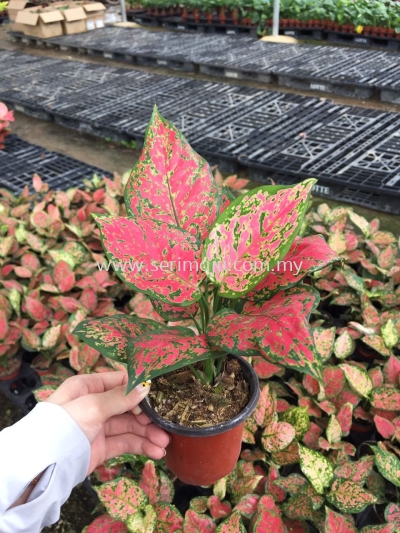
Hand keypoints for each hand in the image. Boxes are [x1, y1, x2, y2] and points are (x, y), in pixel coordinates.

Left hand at [46, 371, 169, 474]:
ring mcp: (98, 426)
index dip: (139, 388)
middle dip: (147, 415)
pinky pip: (125, 443)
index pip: (120, 381)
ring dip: (148, 433)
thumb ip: (121, 397)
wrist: (44, 465)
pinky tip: (155, 451)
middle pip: (128, 405)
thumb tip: (147, 385)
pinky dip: (141, 446)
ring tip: (164, 442)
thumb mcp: (92, 406)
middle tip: (165, 422)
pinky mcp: (101, 447)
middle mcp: (94, 404)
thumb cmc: (64, 425)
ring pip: (129, 426)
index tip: (159, 394)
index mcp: (87, 386)